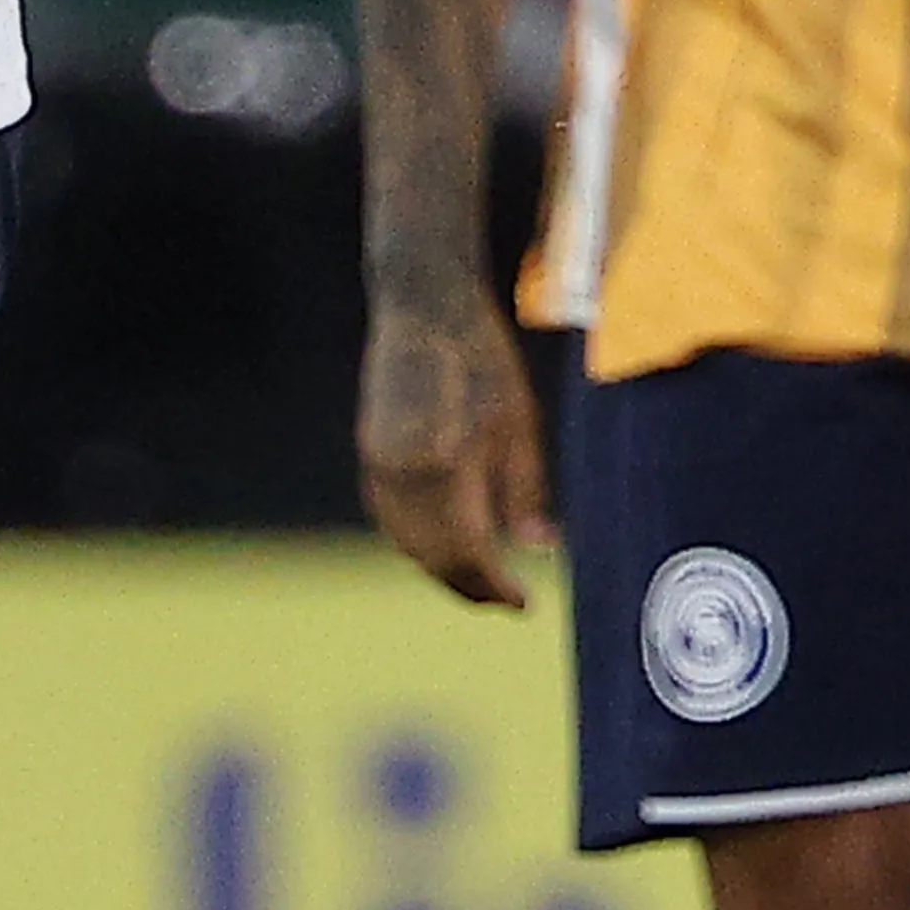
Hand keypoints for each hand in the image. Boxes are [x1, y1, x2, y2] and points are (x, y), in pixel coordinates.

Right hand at [358, 300, 550, 607]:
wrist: (423, 306)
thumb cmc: (483, 356)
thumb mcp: (518, 421)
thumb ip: (524, 490)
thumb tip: (540, 548)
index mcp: (445, 466)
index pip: (471, 552)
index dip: (499, 586)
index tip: (525, 603)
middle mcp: (402, 474)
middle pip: (434, 558)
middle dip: (472, 587)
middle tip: (508, 601)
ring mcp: (378, 466)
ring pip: (407, 544)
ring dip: (443, 570)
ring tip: (483, 581)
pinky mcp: (369, 455)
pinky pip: (390, 520)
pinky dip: (418, 543)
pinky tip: (447, 546)